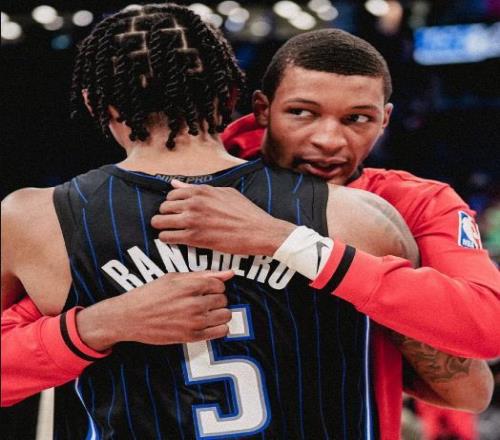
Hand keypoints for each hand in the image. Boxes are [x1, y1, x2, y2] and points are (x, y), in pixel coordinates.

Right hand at [76, 270, 233, 350]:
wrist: (130, 318)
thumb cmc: (149, 295)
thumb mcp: (173, 278)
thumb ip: (202, 275)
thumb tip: (228, 273)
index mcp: (189, 286)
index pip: (219, 284)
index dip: (214, 286)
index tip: (205, 289)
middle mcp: (194, 304)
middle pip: (223, 299)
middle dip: (215, 299)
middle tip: (202, 300)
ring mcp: (194, 322)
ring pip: (225, 315)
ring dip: (219, 312)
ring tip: (206, 312)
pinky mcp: (192, 337)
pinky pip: (220, 332)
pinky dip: (219, 327)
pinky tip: (208, 323)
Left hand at [151, 180, 295, 255]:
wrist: (258, 231)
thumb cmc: (245, 212)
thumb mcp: (224, 192)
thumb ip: (198, 189)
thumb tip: (175, 184)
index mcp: (201, 191)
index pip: (172, 194)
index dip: (172, 203)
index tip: (176, 211)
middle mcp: (194, 203)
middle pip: (163, 208)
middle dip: (165, 215)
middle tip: (171, 222)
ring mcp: (192, 220)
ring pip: (160, 222)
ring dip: (162, 227)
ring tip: (169, 231)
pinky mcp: (194, 238)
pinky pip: (168, 237)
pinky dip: (167, 239)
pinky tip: (174, 240)